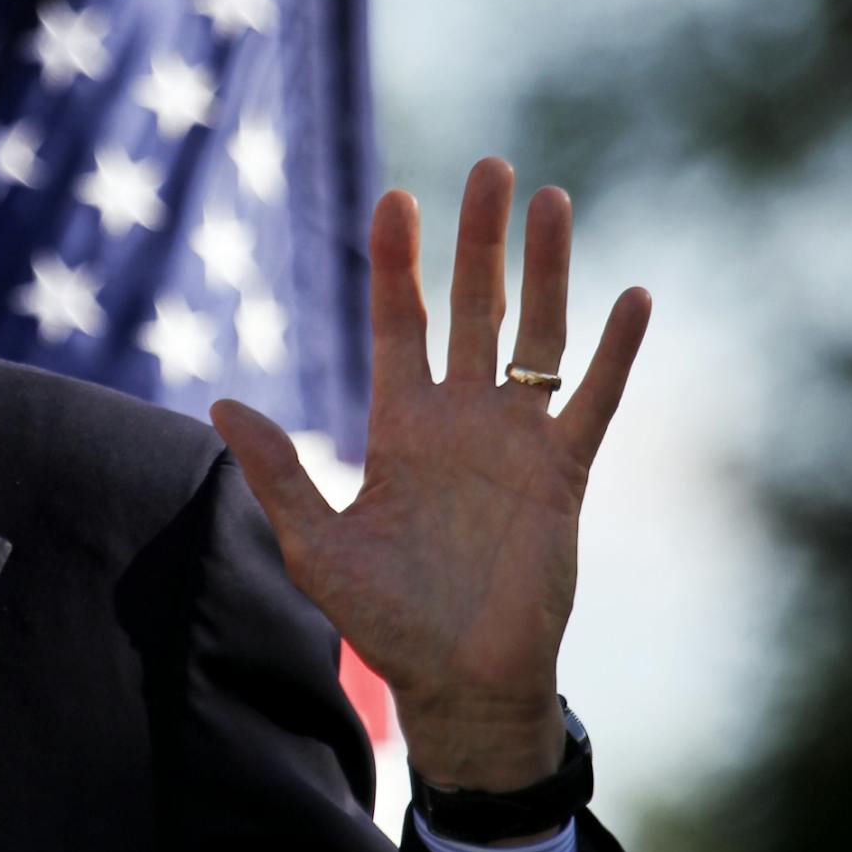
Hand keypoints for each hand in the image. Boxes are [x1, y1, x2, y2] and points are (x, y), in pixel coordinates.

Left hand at [211, 159, 650, 792]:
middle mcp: (459, 420)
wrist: (459, 683)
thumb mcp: (315, 544)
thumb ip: (277, 470)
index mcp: (399, 427)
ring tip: (553, 200)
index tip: (397, 195)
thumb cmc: (384, 620)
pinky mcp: (562, 475)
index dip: (399, 261)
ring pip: (535, 336)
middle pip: (471, 308)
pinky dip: (613, 353)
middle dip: (478, 240)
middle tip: (490, 168)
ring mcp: (514, 443)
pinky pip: (591, 401)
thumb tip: (219, 401)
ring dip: (546, 271)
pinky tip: (632, 298)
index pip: (398, 323)